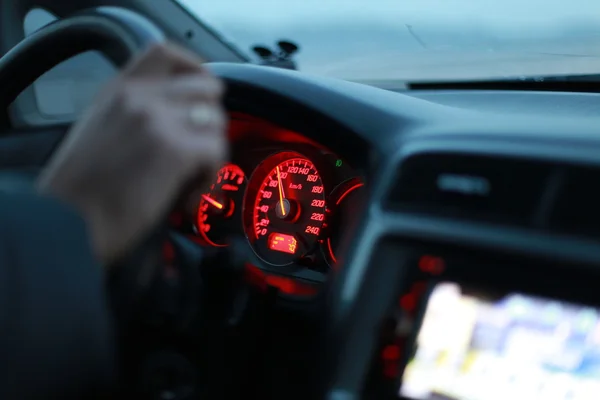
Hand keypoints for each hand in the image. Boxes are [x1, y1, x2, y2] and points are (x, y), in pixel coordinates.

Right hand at [37, 43, 226, 263]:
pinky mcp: (173, 148)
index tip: (201, 96)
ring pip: (216, 123)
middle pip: (207, 89)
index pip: (168, 53)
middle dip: (211, 122)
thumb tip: (182, 113)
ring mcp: (157, 119)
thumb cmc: (83, 186)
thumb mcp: (101, 127)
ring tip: (189, 181)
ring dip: (211, 156)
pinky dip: (209, 178)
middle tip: (199, 151)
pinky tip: (187, 196)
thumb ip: (137, 110)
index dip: (194, 71)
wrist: (67, 220)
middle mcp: (139, 97)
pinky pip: (216, 152)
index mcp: (120, 88)